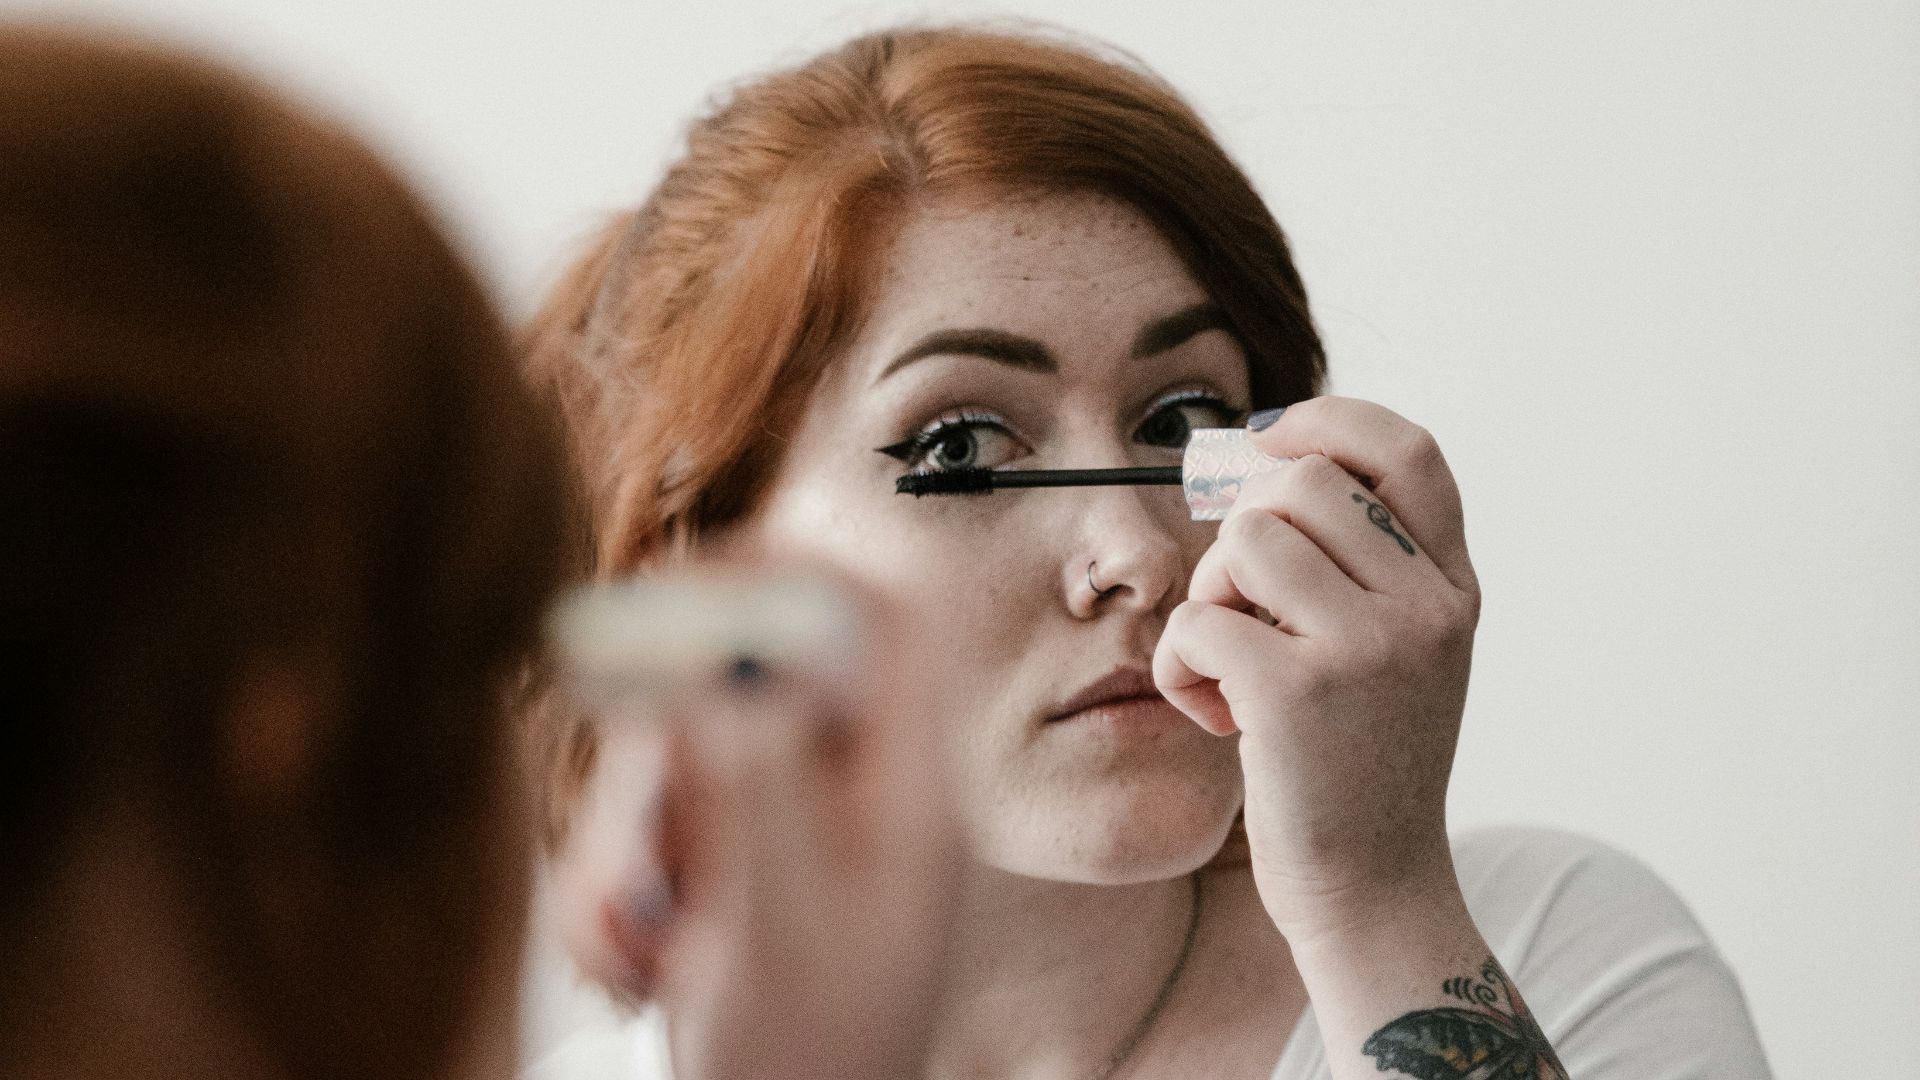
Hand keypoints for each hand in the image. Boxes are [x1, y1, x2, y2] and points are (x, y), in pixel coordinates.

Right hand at [548, 566, 960, 1079]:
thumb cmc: (815, 1069)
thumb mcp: (780, 930)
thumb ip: (756, 787)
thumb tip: (727, 660)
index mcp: (904, 797)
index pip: (883, 627)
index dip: (799, 575)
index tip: (695, 577)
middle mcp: (844, 796)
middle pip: (748, 682)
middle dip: (665, 756)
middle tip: (640, 844)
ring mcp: (779, 829)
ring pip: (674, 756)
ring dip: (624, 847)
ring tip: (644, 953)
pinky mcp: (719, 869)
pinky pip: (638, 829)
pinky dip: (609, 895)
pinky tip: (634, 970)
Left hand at [1152, 397, 1479, 941]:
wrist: (1374, 893)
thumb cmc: (1358, 766)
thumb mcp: (1395, 654)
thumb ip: (1360, 564)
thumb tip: (1262, 455)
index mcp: (1451, 590)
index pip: (1408, 450)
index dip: (1328, 423)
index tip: (1268, 442)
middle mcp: (1425, 608)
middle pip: (1298, 483)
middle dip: (1242, 533)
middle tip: (1242, 610)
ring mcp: (1368, 648)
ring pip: (1243, 540)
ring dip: (1209, 599)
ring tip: (1230, 668)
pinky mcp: (1297, 694)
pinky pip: (1196, 619)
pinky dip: (1178, 665)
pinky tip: (1213, 714)